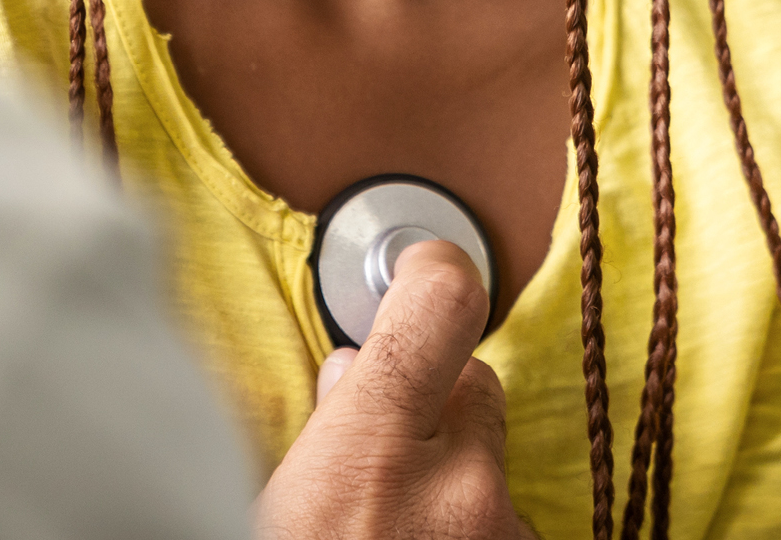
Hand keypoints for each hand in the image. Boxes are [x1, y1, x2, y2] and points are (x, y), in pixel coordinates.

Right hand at [256, 242, 533, 539]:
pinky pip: (507, 520)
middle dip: (433, 403)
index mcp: (369, 457)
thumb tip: (347, 374)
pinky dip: (469, 527)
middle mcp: (458, 490)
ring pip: (493, 463)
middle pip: (476, 388)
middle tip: (381, 451)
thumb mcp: (273, 507)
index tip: (426, 268)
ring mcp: (504, 533)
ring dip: (452, 478)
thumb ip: (321, 428)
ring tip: (395, 523)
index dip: (436, 274)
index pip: (441, 307)